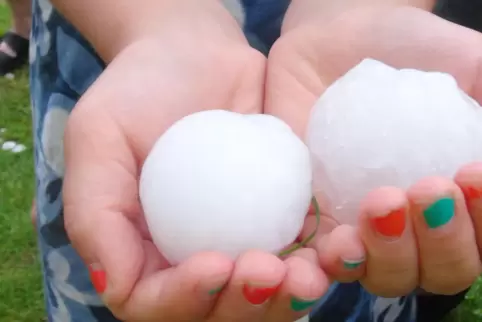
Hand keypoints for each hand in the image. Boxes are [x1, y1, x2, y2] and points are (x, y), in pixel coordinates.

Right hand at [62, 4, 325, 320]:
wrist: (192, 53)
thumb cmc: (138, 91)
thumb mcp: (97, 137)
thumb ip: (95, 213)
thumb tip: (115, 287)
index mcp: (139, 250)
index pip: (153, 302)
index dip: (182, 299)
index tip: (213, 264)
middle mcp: (188, 255)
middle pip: (214, 313)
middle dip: (242, 307)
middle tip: (265, 271)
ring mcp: (236, 239)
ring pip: (261, 297)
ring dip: (285, 299)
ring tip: (304, 274)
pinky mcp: (276, 216)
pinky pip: (298, 253)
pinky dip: (317, 263)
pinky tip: (333, 252)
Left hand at [266, 4, 481, 296]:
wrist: (335, 36)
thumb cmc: (408, 49)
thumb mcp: (466, 63)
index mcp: (454, 200)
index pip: (477, 241)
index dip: (481, 224)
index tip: (470, 175)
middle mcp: (409, 223)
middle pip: (434, 272)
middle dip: (438, 244)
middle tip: (425, 189)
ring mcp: (357, 223)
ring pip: (378, 274)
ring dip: (385, 258)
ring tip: (379, 209)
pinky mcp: (311, 215)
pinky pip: (316, 257)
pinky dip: (326, 263)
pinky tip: (332, 245)